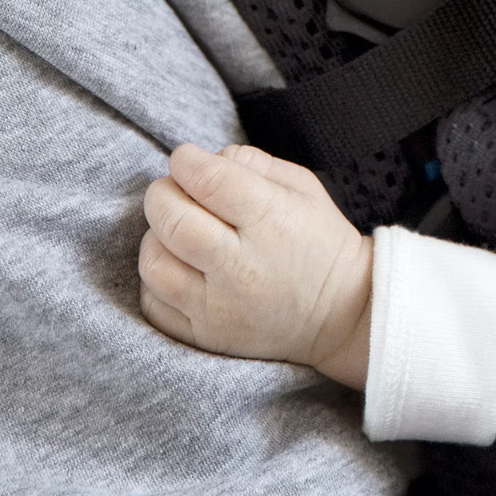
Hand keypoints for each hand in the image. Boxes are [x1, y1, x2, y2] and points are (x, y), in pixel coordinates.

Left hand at [138, 142, 372, 384]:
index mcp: (272, 221)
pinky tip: (182, 268)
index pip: (209, 180)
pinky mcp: (205, 336)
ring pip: (154, 263)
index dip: (186, 160)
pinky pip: (154, 303)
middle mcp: (242, 267)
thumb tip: (204, 160)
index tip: (188, 159)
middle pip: (172, 220)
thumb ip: (252, 163)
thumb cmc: (319, 240)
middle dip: (163, 194)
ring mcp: (219, 308)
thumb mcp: (304, 187)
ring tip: (179, 233)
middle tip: (176, 191)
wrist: (342, 313)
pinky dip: (158, 280)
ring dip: (157, 238)